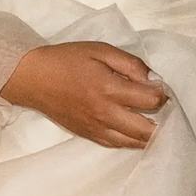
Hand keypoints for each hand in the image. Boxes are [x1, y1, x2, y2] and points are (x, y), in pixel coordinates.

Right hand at [2, 41, 168, 148]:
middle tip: (163, 109)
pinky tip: (137, 132)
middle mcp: (105, 114)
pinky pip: (117, 145)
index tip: (161, 88)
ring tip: (155, 122)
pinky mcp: (89, 135)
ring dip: (150, 134)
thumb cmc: (67, 60)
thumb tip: (153, 78)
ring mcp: (97, 128)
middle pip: (147, 130)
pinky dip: (132, 140)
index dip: (163, 94)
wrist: (32, 78)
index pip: (151, 100)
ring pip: (134, 142)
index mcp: (109, 89)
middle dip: (163, 120)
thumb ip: (130, 64)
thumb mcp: (101, 50)